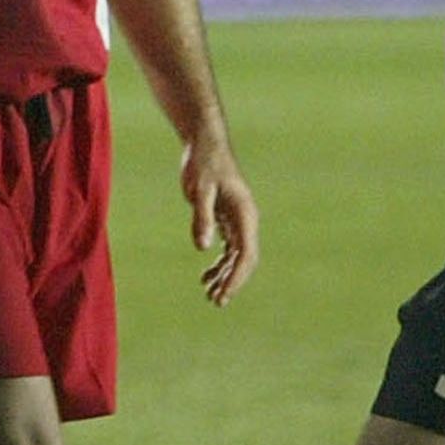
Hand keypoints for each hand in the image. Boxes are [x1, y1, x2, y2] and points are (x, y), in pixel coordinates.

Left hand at [180, 133, 258, 305]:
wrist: (204, 143)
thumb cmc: (203, 163)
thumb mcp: (199, 189)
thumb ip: (202, 217)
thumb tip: (203, 248)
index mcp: (245, 214)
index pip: (246, 253)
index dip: (236, 276)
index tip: (224, 293)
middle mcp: (246, 219)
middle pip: (245, 259)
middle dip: (233, 281)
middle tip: (216, 301)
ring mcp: (238, 219)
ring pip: (236, 256)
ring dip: (225, 275)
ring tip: (209, 294)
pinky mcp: (227, 217)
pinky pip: (228, 247)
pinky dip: (219, 263)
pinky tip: (207, 275)